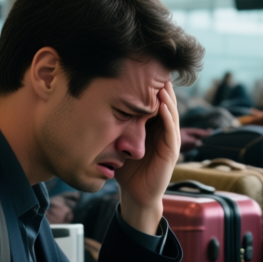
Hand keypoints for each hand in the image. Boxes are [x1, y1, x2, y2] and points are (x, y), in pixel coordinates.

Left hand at [115, 81, 180, 234]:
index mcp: (153, 126)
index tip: (143, 67)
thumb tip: (91, 105)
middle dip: (162, 85)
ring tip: (162, 81)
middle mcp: (164, 130)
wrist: (135, 195)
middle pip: (165, 102)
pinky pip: (171, 131)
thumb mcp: (118, 141)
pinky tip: (162, 104)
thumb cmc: (127, 169)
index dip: (150, 85)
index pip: (153, 101)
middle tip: (157, 66)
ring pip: (171, 113)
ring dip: (167, 97)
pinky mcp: (171, 152)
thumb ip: (113, 125)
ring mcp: (170, 140)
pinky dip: (167, 116)